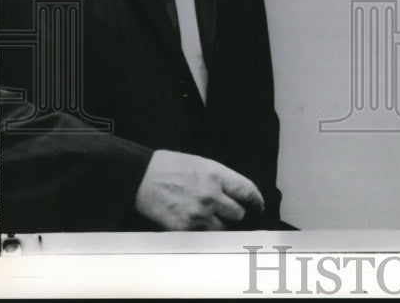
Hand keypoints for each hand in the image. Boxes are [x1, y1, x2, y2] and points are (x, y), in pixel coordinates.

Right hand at [134, 150, 263, 229]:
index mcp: (217, 175)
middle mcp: (211, 195)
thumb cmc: (171, 167)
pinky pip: (204, 236)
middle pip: (238, 213)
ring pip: (223, 228)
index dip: (256, 201)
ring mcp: (198, 214)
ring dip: (220, 224)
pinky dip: (204, 231)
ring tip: (210, 216)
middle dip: (235, 212)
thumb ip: (222, 179)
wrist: (141, 177)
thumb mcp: (203, 164)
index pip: (248, 191)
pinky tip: (197, 223)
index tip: (258, 206)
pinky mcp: (185, 228)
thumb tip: (238, 193)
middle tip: (229, 211)